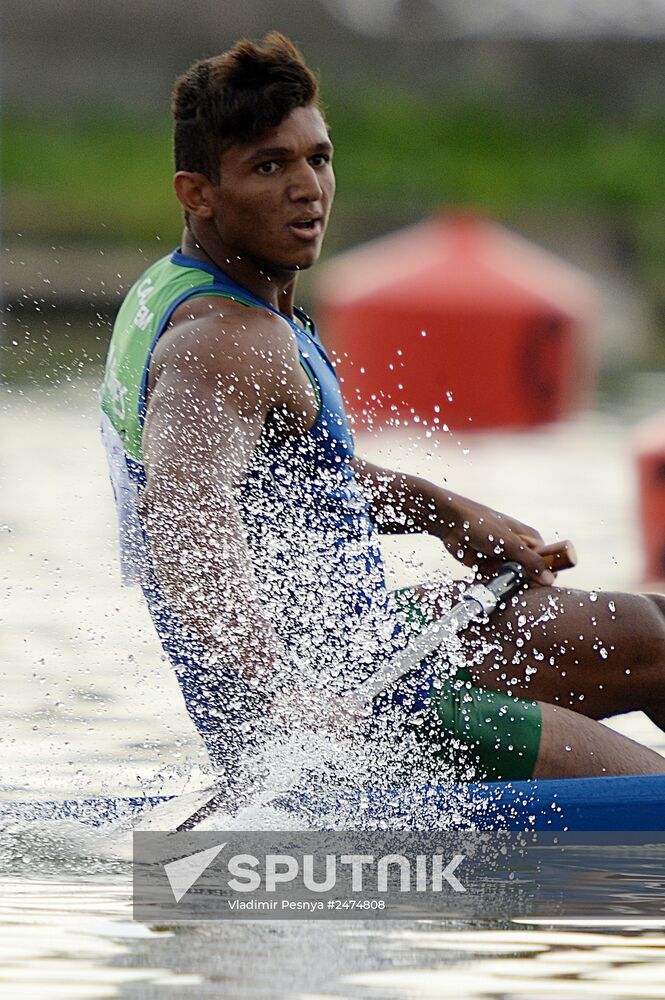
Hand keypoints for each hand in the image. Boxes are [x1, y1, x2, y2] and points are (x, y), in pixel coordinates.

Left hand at [433, 492, 555, 586]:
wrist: (450, 523)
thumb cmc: (481, 524)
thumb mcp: (509, 543)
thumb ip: (530, 561)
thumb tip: (550, 580)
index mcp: (531, 539)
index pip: (548, 561)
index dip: (547, 574)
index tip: (543, 585)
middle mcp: (519, 550)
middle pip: (532, 574)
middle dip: (527, 582)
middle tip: (520, 587)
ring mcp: (504, 560)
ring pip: (515, 580)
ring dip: (511, 585)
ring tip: (502, 585)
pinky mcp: (489, 568)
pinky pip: (498, 582)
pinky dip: (496, 586)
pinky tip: (492, 586)